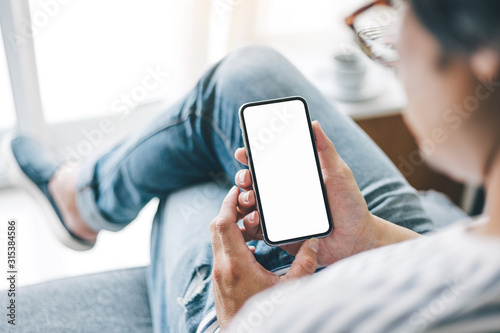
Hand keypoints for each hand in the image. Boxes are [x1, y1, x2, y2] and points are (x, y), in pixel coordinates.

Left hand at [210, 186, 319, 329]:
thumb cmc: (268, 316)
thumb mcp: (290, 290)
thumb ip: (304, 264)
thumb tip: (314, 243)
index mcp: (236, 265)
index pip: (224, 224)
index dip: (228, 203)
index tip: (237, 191)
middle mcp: (222, 267)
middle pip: (216, 227)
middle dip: (228, 209)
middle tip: (244, 199)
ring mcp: (218, 275)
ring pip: (216, 239)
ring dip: (229, 225)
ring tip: (249, 219)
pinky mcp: (219, 282)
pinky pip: (220, 252)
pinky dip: (230, 241)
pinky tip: (250, 244)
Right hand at [235, 121, 390, 265]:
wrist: (355, 240)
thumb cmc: (350, 205)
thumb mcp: (339, 172)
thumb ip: (325, 149)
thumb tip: (313, 123)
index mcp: (293, 176)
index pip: (266, 163)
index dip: (251, 156)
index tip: (244, 152)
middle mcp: (282, 193)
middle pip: (252, 182)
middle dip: (243, 177)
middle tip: (248, 178)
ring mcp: (278, 214)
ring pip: (249, 205)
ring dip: (244, 199)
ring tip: (252, 198)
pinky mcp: (278, 234)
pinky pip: (257, 229)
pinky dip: (250, 223)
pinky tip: (255, 218)